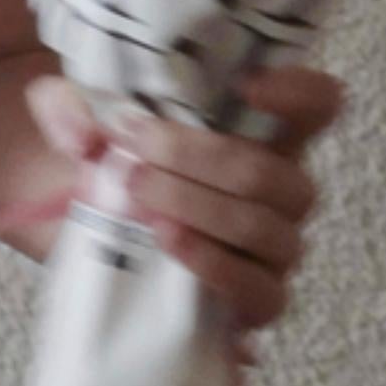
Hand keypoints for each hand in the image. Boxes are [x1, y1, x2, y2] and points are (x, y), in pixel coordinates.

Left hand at [26, 63, 347, 353]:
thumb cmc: (110, 166)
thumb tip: (84, 135)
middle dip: (199, 158)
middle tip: (135, 149)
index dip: (299, 92)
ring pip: (263, 226)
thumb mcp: (77, 122)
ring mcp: (274, 248)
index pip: (318, 106)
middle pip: (273, 172)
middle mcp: (280, 190)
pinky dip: (213, 264)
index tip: (244, 84)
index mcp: (261, 136)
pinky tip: (168, 242)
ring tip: (137, 192)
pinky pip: (259, 289)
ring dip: (196, 205)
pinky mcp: (257, 300)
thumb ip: (67, 107)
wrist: (85, 237)